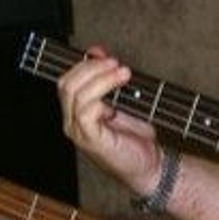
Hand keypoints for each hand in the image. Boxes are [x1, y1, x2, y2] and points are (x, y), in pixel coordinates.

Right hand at [57, 48, 162, 195]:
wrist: (151, 167)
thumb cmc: (137, 139)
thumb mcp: (125, 102)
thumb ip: (110, 80)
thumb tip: (98, 52)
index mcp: (77, 111)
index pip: (68, 80)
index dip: (84, 63)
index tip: (104, 54)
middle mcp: (73, 121)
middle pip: (67, 84)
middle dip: (92, 68)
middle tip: (116, 64)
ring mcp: (78, 132)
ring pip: (76, 95)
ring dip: (101, 79)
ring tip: (123, 74)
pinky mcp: (90, 140)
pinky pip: (84, 113)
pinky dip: (99, 100)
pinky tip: (115, 101)